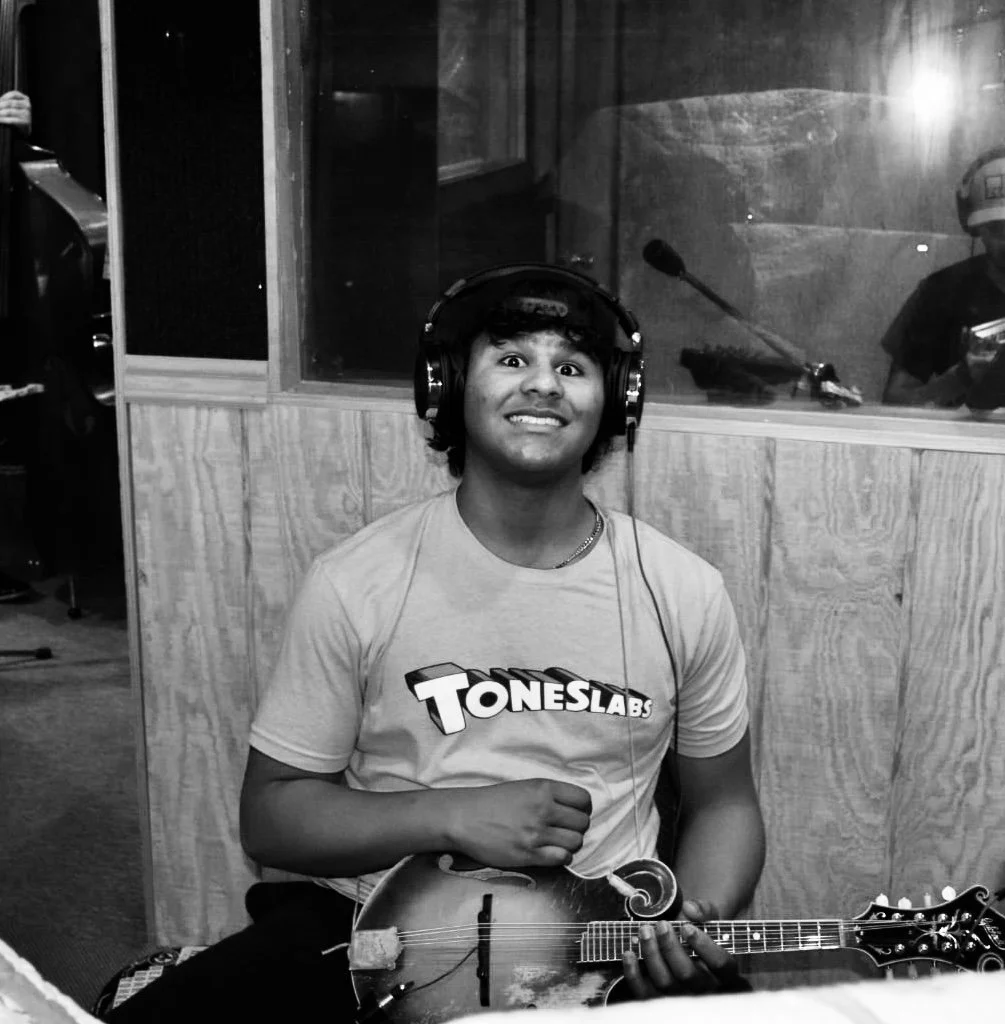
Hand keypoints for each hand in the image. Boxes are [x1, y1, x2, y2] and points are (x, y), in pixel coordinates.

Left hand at [0, 90, 30, 131]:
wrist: (26, 127)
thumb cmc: (18, 114)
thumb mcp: (15, 105)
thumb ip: (9, 101)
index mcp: (25, 99)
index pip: (13, 94)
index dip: (4, 96)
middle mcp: (27, 105)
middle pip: (10, 103)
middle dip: (0, 105)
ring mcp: (27, 114)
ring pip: (10, 111)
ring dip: (0, 112)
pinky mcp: (25, 122)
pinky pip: (12, 120)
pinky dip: (3, 120)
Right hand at [447, 778, 590, 867]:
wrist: (464, 818)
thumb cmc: (491, 801)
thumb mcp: (523, 787)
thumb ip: (548, 795)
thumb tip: (572, 808)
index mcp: (543, 788)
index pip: (583, 799)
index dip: (582, 808)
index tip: (574, 812)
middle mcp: (543, 809)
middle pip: (582, 822)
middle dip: (577, 827)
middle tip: (564, 828)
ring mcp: (537, 833)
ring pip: (575, 842)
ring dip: (569, 843)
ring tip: (556, 841)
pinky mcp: (529, 854)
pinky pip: (561, 858)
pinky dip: (560, 857)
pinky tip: (550, 852)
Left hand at [621, 898, 747, 997]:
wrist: (685, 947)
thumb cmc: (698, 933)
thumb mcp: (708, 919)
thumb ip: (704, 909)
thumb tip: (690, 908)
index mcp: (724, 971)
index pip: (720, 963)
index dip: (704, 945)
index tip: (687, 927)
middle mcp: (703, 988)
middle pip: (687, 974)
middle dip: (670, 947)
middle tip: (661, 924)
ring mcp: (680, 996)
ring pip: (665, 982)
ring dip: (651, 954)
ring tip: (644, 930)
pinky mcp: (657, 999)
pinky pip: (643, 993)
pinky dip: (633, 973)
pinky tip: (629, 952)